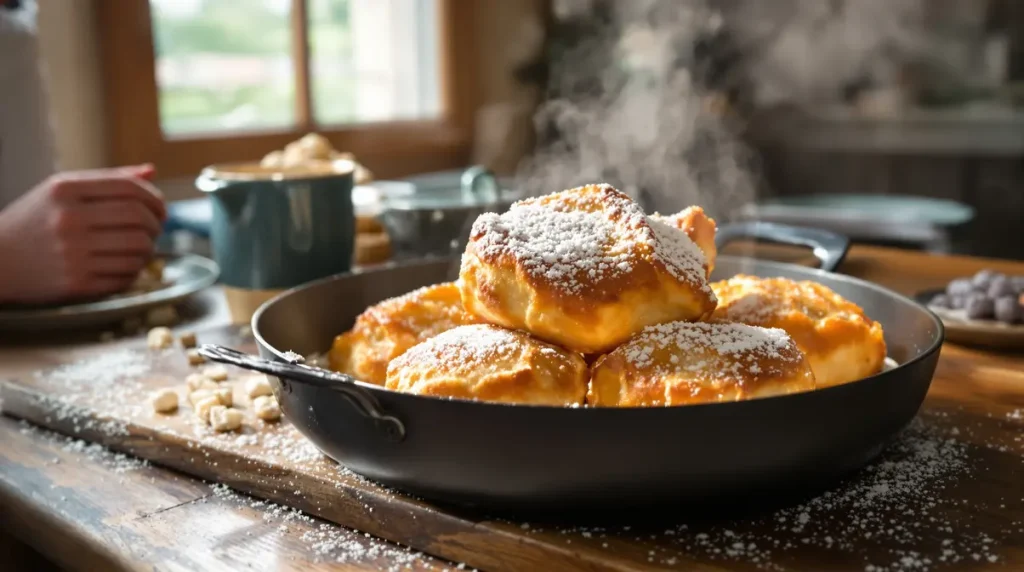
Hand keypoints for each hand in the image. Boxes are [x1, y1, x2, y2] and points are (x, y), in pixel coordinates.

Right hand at [0, 165, 166, 303]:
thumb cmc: (34, 221)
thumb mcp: (59, 190)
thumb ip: (107, 181)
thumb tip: (151, 172)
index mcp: (65, 189)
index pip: (130, 189)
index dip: (155, 199)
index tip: (160, 209)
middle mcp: (68, 220)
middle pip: (140, 219)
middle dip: (156, 225)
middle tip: (155, 230)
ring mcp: (72, 253)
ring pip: (139, 249)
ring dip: (149, 249)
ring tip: (141, 248)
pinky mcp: (77, 284)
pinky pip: (126, 276)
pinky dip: (135, 271)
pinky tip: (126, 266)